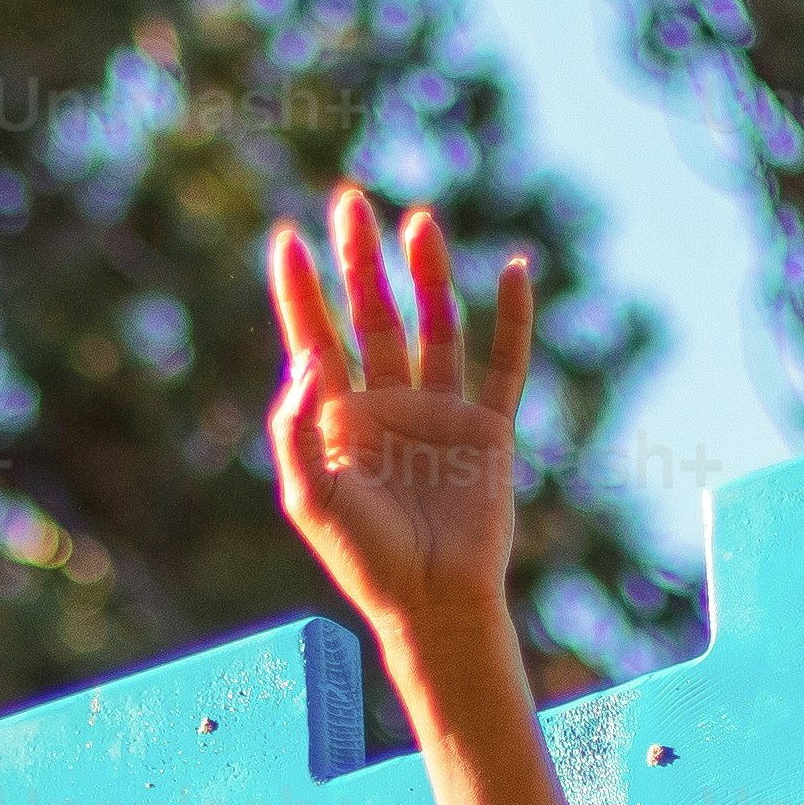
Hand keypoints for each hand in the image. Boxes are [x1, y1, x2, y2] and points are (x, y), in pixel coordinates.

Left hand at [263, 185, 533, 657]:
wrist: (432, 603)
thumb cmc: (365, 560)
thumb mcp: (311, 498)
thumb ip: (296, 429)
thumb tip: (307, 356)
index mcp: (340, 421)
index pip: (316, 339)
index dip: (302, 292)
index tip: (288, 239)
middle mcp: (388, 406)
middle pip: (373, 315)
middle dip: (361, 260)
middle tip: (350, 201)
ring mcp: (440, 413)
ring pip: (435, 325)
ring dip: (427, 274)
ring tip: (418, 221)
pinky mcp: (488, 429)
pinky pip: (504, 363)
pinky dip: (513, 318)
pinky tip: (515, 270)